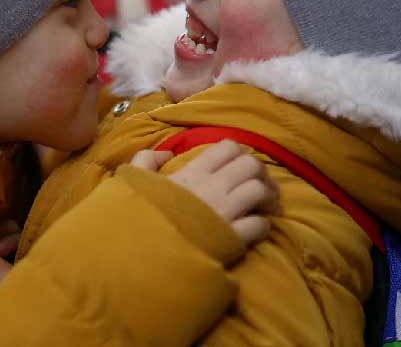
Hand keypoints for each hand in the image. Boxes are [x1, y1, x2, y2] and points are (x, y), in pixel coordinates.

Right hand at [131, 140, 280, 246]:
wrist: (140, 253)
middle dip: (261, 174)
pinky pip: (258, 225)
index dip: (240, 153)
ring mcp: (223, 212)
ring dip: (268, 198)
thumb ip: (145, 160)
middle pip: (252, 165)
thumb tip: (165, 152)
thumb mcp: (133, 182)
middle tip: (260, 186)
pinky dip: (262, 225)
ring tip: (266, 207)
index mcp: (193, 172)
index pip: (228, 147)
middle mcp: (213, 187)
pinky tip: (256, 229)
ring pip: (259, 191)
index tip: (238, 166)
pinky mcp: (231, 238)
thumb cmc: (138, 217)